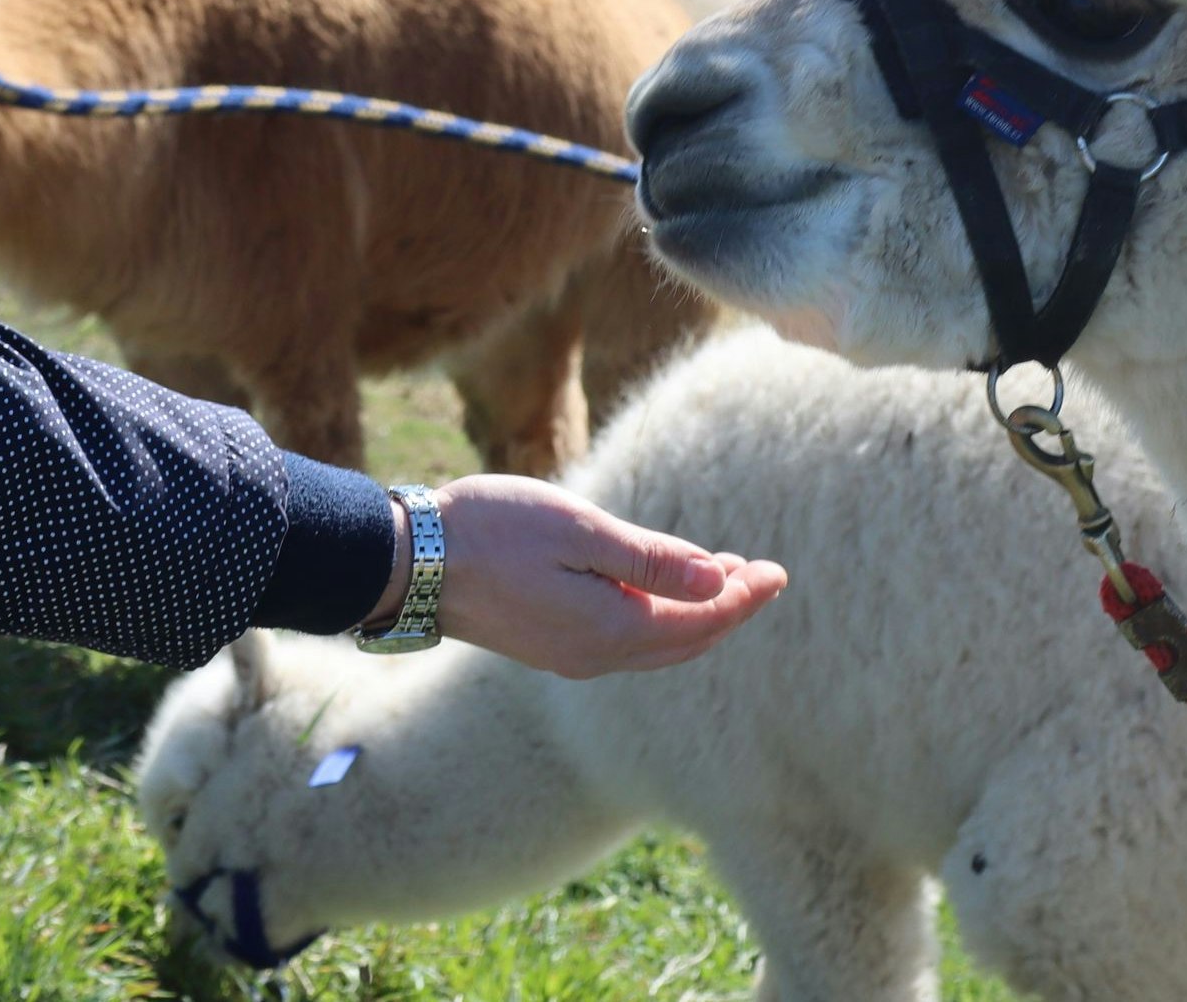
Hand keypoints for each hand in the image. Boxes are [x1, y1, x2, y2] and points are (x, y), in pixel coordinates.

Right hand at [386, 475, 783, 678]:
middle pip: (685, 641)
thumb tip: (719, 580)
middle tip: (765, 575)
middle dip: (728, 609)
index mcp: (611, 630)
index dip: (743, 597)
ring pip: (656, 644)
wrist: (408, 562)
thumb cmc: (491, 531)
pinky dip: (658, 618)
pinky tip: (658, 591)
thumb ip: (650, 559)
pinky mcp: (548, 645)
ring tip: (723, 577)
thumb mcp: (579, 530)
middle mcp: (596, 656)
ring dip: (693, 614)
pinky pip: (625, 641)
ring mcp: (569, 656)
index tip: (778, 572)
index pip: (700, 620)